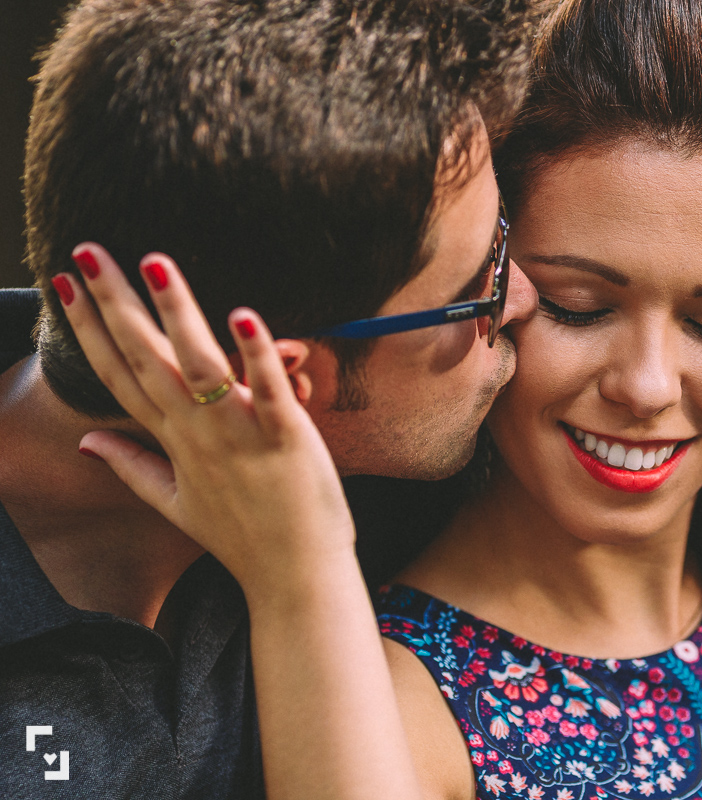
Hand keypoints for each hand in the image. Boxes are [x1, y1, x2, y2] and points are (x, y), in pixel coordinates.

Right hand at [54, 243, 354, 598]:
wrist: (293, 577)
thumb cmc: (241, 536)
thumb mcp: (174, 503)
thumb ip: (131, 466)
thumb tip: (88, 441)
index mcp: (171, 441)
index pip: (118, 374)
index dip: (88, 328)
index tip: (61, 283)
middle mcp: (196, 432)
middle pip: (146, 359)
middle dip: (113, 303)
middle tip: (86, 251)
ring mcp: (238, 434)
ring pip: (200, 365)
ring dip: (177, 314)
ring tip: (154, 264)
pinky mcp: (286, 438)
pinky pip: (266, 391)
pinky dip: (256, 355)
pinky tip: (243, 316)